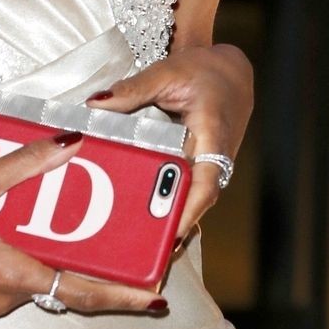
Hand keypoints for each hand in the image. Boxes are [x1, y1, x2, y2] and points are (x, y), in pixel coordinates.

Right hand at [0, 130, 169, 322]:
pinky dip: (22, 264)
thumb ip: (28, 163)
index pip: (82, 294)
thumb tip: (72, 142)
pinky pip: (7, 283)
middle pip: (62, 289)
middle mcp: (2, 297)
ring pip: (33, 284)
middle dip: (93, 272)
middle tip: (126, 253)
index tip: (156, 299)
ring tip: (74, 232)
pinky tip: (19, 234)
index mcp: (12, 274)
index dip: (123, 298)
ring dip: (52, 264)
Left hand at [85, 44, 252, 249]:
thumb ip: (132, 90)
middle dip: (170, 229)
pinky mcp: (199, 168)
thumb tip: (96, 105)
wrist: (231, 73)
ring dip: (167, 223)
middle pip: (194, 203)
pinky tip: (139, 221)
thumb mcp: (168, 73)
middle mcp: (214, 158)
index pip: (204, 183)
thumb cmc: (205, 73)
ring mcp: (208, 166)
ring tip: (137, 250)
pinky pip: (184, 192)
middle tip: (142, 255)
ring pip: (189, 202)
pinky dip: (165, 206)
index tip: (169, 234)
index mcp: (212, 136)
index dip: (187, 212)